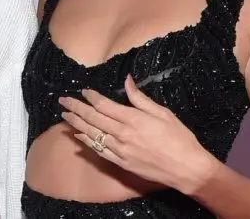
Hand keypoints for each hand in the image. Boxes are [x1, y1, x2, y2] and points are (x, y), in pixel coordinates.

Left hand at [58, 74, 219, 193]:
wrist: (186, 169)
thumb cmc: (179, 138)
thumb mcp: (163, 113)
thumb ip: (140, 99)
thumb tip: (127, 81)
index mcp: (133, 119)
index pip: (104, 105)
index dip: (91, 97)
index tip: (83, 91)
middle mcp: (122, 134)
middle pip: (93, 118)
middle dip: (76, 108)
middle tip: (63, 101)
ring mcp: (120, 150)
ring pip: (92, 134)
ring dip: (77, 124)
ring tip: (65, 115)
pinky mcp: (121, 163)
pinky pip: (99, 151)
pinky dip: (87, 143)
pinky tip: (78, 137)